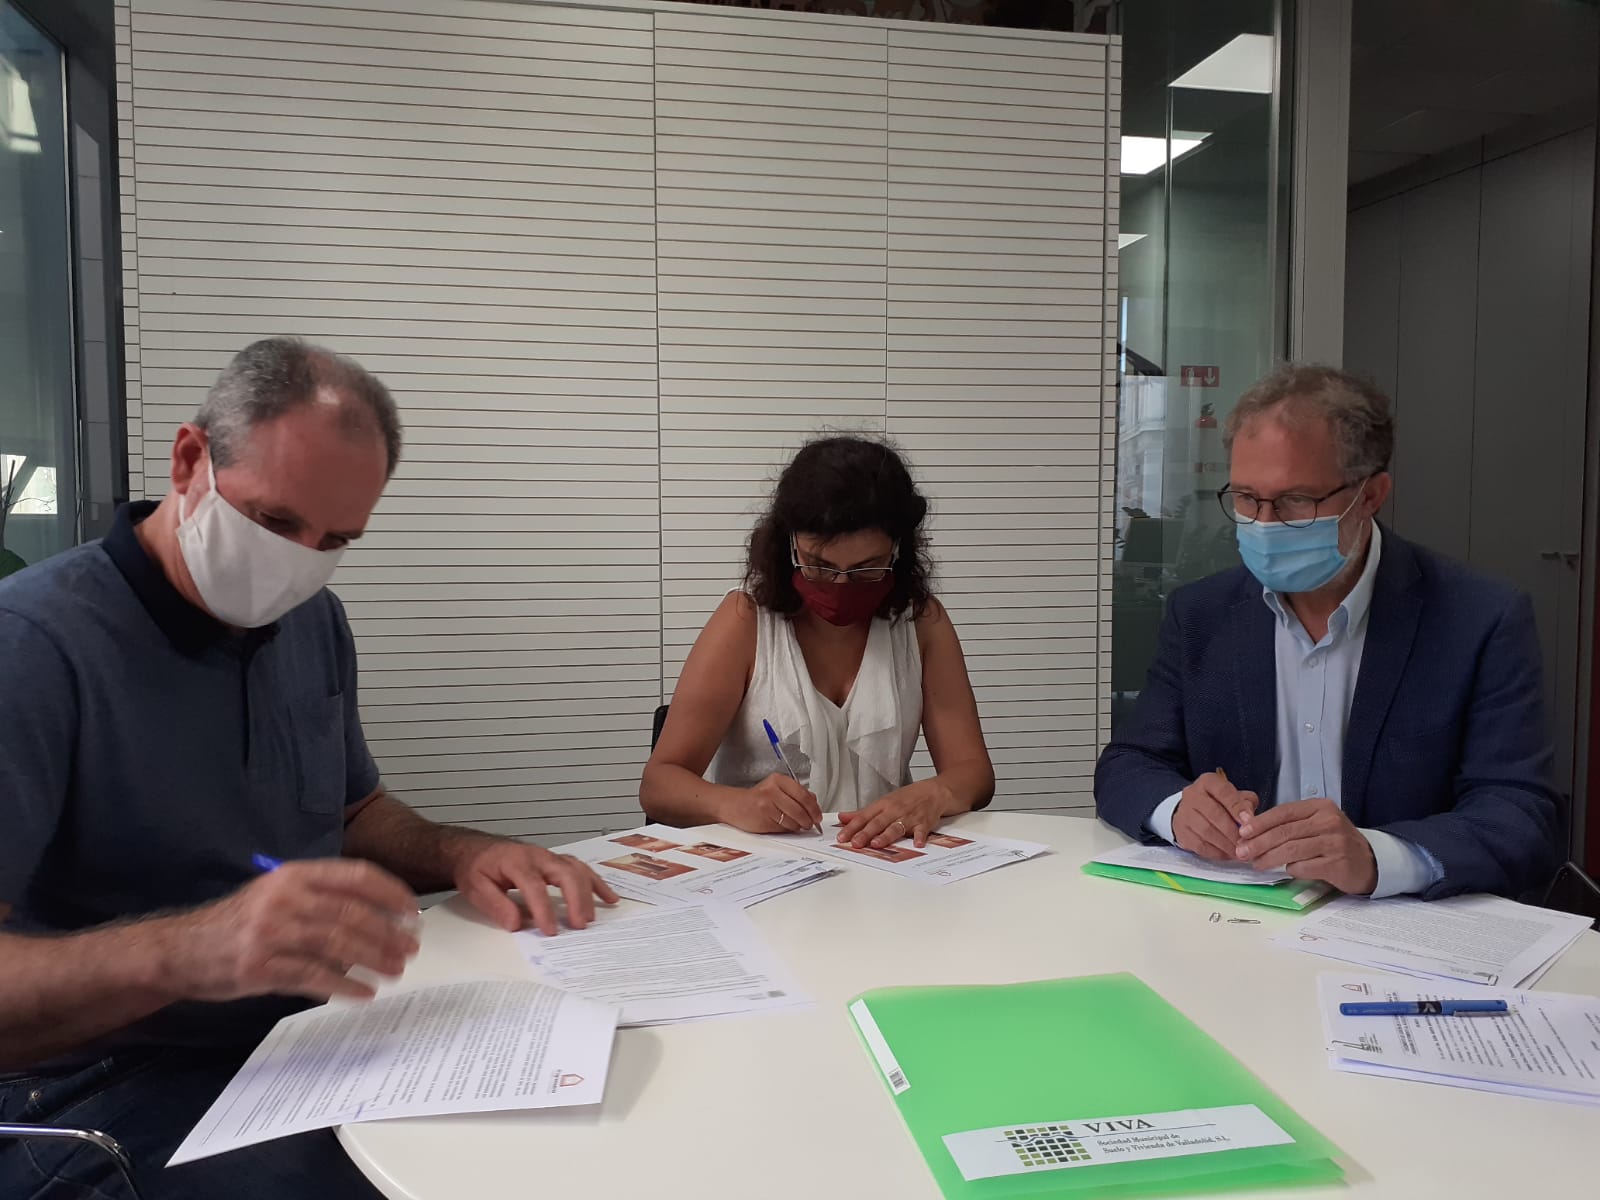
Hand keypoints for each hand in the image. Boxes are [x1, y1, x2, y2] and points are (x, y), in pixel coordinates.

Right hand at [168, 859, 419, 1003]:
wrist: (179, 950)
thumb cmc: (237, 922)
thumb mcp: (276, 894)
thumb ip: (320, 898)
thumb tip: (378, 917)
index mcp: (293, 874)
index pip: (355, 875)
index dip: (390, 893)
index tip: (412, 912)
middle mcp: (283, 898)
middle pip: (352, 913)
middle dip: (388, 933)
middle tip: (410, 949)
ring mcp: (270, 933)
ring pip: (337, 944)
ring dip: (373, 959)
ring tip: (395, 971)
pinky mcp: (259, 968)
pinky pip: (314, 977)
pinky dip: (344, 986)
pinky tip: (363, 993)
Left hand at [449, 837, 619, 935]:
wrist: (477, 849)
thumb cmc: (478, 869)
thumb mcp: (477, 887)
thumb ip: (496, 905)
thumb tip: (517, 924)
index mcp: (517, 862)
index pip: (534, 886)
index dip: (544, 909)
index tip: (550, 931)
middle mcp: (538, 857)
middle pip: (565, 874)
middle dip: (575, 899)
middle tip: (579, 925)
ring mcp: (551, 857)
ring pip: (577, 870)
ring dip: (588, 893)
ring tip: (592, 917)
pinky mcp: (557, 862)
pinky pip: (581, 869)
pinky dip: (597, 883)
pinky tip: (609, 898)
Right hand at [726, 774, 822, 834]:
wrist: (734, 805)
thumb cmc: (757, 798)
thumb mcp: (777, 788)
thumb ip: (795, 793)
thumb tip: (814, 803)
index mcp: (778, 780)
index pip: (804, 795)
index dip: (814, 808)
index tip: (817, 815)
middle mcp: (772, 791)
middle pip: (800, 809)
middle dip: (808, 819)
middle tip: (810, 823)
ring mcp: (767, 805)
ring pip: (793, 821)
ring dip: (799, 826)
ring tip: (798, 825)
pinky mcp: (763, 819)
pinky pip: (783, 828)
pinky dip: (788, 830)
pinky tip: (785, 826)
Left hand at [837, 780, 951, 848]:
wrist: (933, 791)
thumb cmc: (908, 798)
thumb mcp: (883, 802)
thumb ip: (862, 813)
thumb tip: (843, 818)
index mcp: (883, 805)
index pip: (863, 817)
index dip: (852, 828)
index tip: (842, 837)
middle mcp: (894, 811)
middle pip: (877, 823)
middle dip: (865, 833)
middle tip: (855, 843)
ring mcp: (909, 817)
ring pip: (895, 827)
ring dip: (886, 836)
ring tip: (877, 844)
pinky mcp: (924, 823)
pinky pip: (921, 831)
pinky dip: (920, 837)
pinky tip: (917, 844)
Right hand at [1173, 772, 1258, 859]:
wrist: (1191, 810)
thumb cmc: (1219, 803)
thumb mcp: (1234, 796)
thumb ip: (1245, 803)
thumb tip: (1250, 818)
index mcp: (1208, 782)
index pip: (1223, 792)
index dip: (1237, 807)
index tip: (1249, 820)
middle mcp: (1192, 795)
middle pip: (1214, 813)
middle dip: (1233, 830)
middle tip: (1247, 842)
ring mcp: (1184, 813)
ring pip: (1206, 831)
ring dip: (1226, 844)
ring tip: (1240, 851)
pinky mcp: (1181, 832)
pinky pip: (1200, 845)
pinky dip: (1217, 852)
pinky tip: (1228, 855)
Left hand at [1236, 798, 1377, 894]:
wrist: (1369, 862)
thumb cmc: (1334, 842)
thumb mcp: (1316, 824)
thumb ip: (1290, 825)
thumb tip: (1252, 832)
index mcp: (1320, 807)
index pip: (1283, 811)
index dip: (1260, 822)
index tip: (1242, 832)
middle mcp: (1328, 821)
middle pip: (1285, 832)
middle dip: (1259, 843)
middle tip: (1242, 852)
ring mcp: (1334, 842)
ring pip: (1291, 850)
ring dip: (1269, 858)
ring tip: (1256, 863)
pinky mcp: (1337, 863)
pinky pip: (1304, 866)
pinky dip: (1291, 869)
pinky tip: (1286, 871)